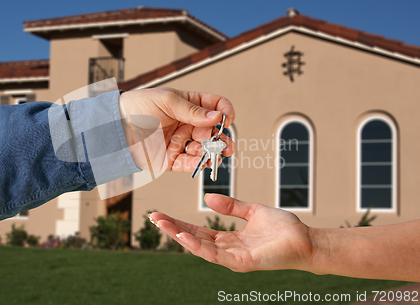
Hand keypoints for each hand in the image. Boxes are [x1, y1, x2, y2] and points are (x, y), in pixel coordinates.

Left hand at [119, 87, 234, 171]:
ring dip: (212, 152)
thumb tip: (216, 117)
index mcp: (187, 105)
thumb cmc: (136, 106)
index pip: (214, 106)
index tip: (227, 118)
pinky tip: (204, 163)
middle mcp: (186, 124)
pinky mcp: (171, 158)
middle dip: (222, 138)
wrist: (115, 125)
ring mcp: (180, 141)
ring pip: (204, 149)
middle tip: (224, 143)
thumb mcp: (166, 100)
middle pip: (212, 131)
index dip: (224, 111)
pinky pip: (189, 163)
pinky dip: (198, 164)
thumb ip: (192, 110)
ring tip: (215, 154)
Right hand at [150, 193, 315, 272]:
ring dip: (179, 235)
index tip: (162, 213)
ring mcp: (233, 258)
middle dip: (172, 228)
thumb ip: (232, 205)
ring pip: (200, 247)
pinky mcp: (241, 262)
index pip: (198, 230)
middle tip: (153, 216)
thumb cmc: (284, 229)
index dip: (179, 222)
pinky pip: (215, 255)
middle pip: (194, 238)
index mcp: (229, 238)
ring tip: (162, 223)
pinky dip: (197, 246)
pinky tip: (183, 236)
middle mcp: (228, 250)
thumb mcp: (253, 211)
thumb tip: (208, 197)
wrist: (306, 240)